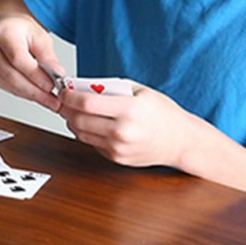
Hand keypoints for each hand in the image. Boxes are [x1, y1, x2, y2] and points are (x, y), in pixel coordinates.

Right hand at [0, 13, 64, 110]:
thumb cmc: (9, 29)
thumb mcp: (32, 31)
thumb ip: (45, 52)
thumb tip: (57, 72)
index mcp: (2, 32)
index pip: (19, 58)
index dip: (36, 74)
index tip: (53, 83)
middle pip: (14, 76)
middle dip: (37, 90)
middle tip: (56, 99)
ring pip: (11, 85)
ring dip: (33, 96)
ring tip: (51, 101)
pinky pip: (8, 88)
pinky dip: (25, 94)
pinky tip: (37, 97)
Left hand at [57, 82, 195, 167]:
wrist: (181, 142)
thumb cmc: (163, 114)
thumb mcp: (140, 91)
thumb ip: (110, 88)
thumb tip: (81, 86)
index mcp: (129, 110)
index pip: (86, 103)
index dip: (69, 96)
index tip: (64, 91)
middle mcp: (122, 131)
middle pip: (79, 120)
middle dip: (66, 109)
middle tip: (65, 101)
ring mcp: (119, 148)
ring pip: (81, 134)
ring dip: (73, 122)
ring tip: (75, 111)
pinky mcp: (117, 158)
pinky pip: (92, 144)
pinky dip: (86, 133)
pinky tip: (92, 124)